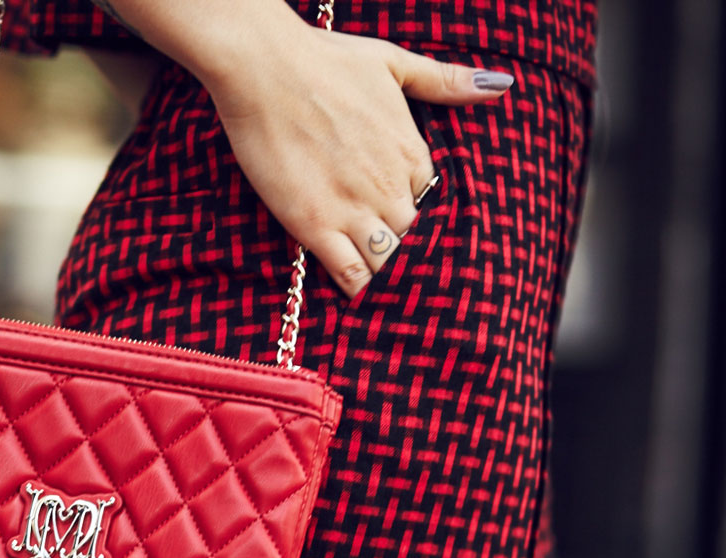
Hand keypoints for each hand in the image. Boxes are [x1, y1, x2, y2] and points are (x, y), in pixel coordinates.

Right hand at [198, 21, 511, 297]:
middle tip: (378, 245)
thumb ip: (444, 80)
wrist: (265, 70)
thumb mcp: (394, 62)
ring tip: (369, 271)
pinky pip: (349, 271)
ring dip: (381, 267)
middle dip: (397, 240)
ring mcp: (353, 208)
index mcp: (410, 150)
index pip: (424, 198)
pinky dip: (355, 285)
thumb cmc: (324, 60)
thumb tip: (499, 86)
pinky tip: (352, 290)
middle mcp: (389, 184)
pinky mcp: (315, 224)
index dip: (407, 206)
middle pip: (409, 234)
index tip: (390, 210)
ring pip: (386, 259)